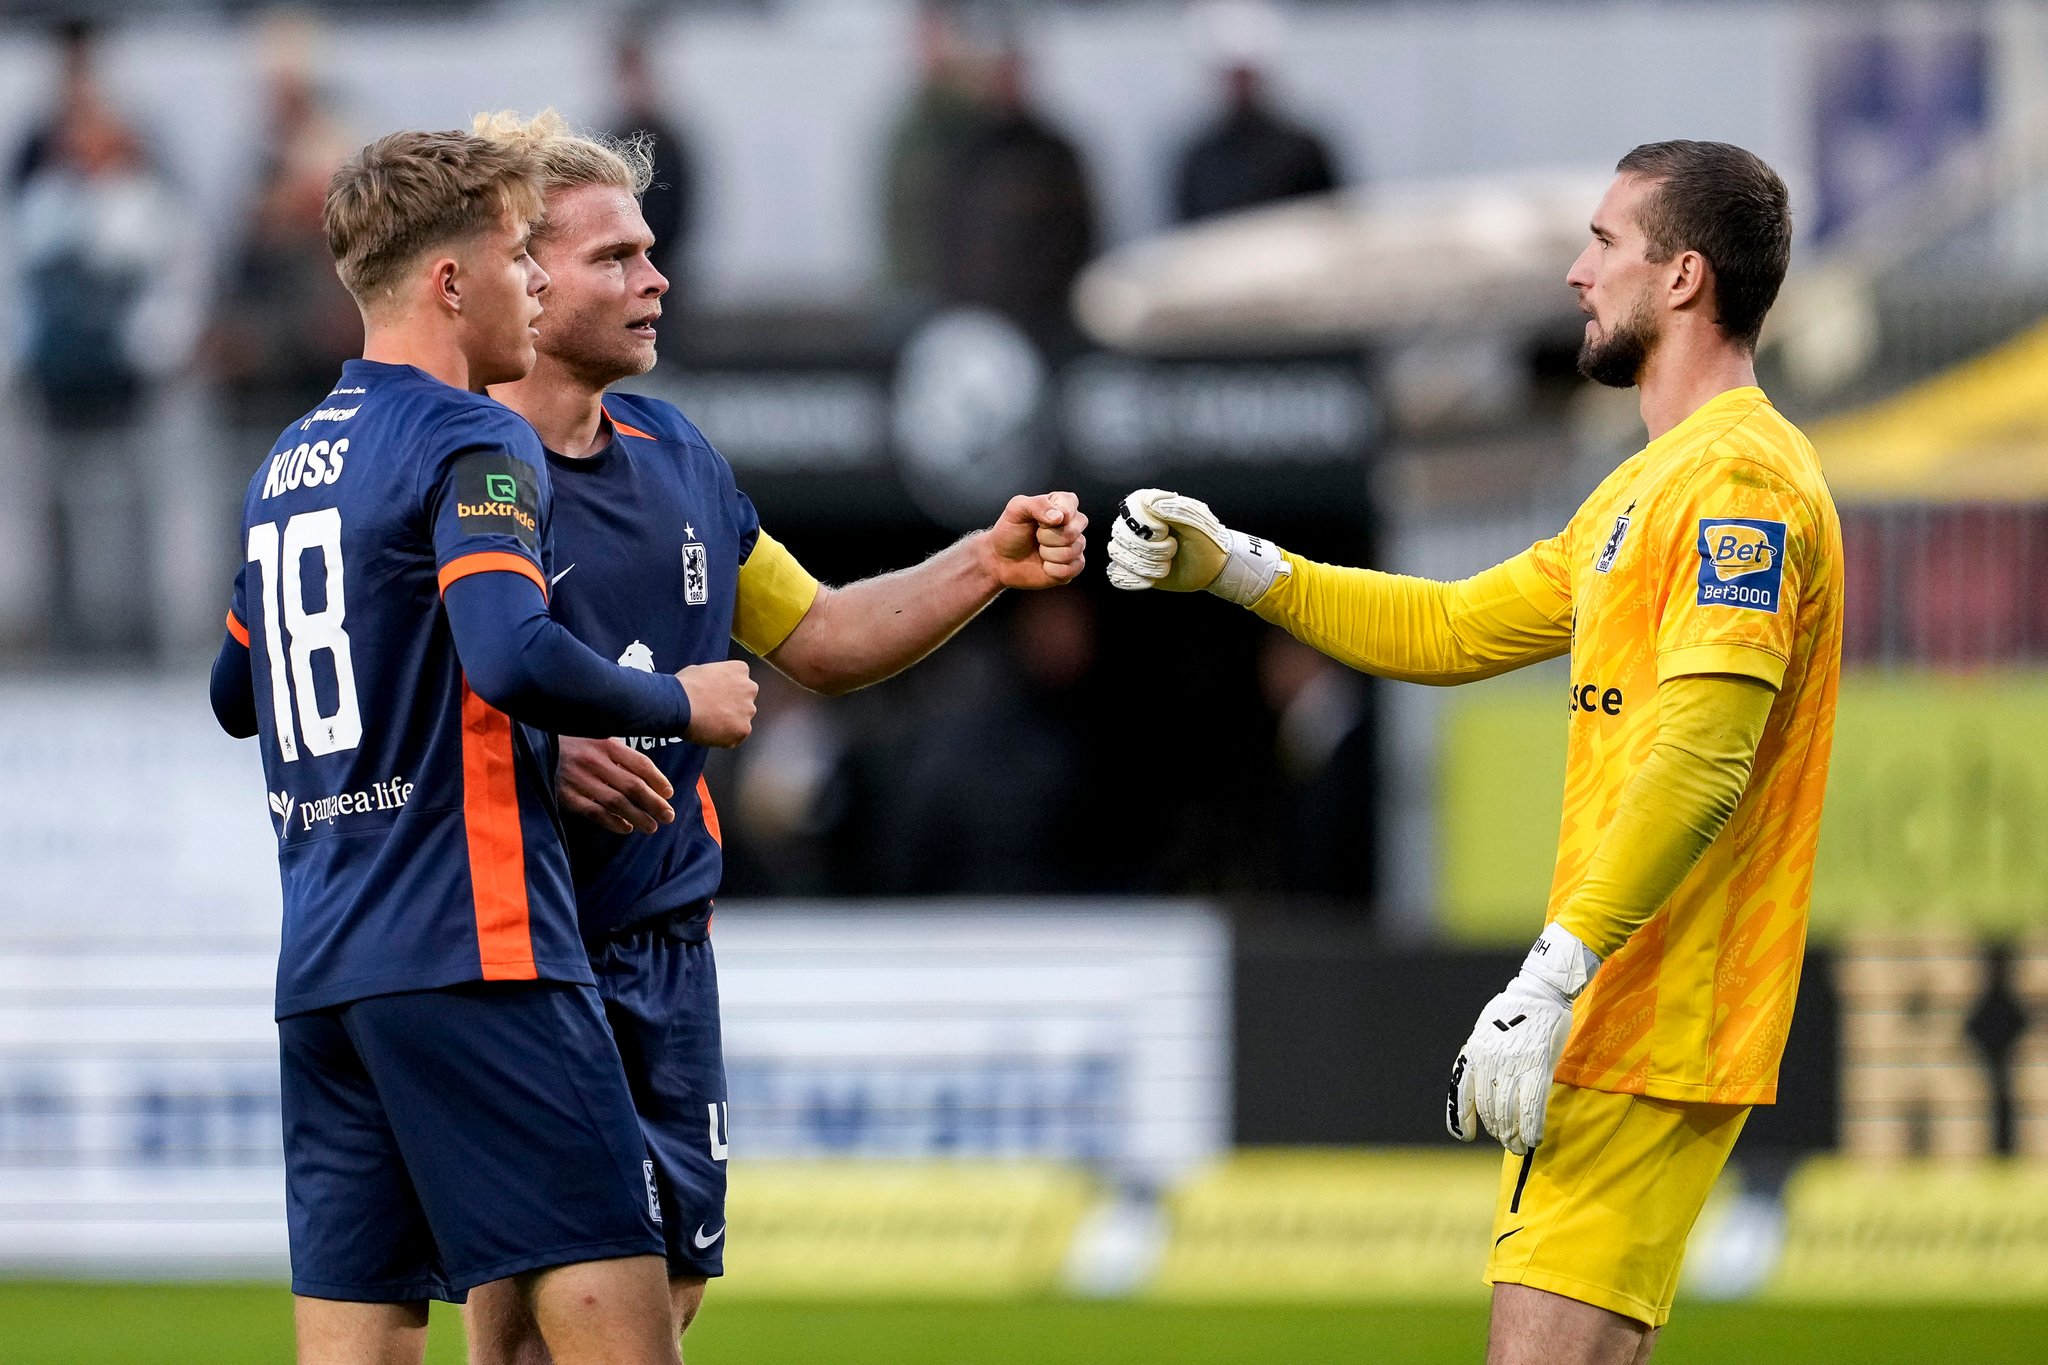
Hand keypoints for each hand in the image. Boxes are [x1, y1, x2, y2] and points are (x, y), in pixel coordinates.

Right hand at [557, 737, 675, 834]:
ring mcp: (579, 779)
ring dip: (638, 817)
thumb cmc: (572, 741)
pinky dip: (613, 822)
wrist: (533, 746)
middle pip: (633, 786)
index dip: (658, 781)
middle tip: (668, 816)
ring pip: (617, 803)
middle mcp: (594, 761)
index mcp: (606, 743)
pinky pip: (595, 812)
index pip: (641, 764)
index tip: (669, 793)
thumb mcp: (596, 735)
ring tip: (652, 826)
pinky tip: (626, 828)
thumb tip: (649, 776)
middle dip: (654, 803)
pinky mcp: (565, 796)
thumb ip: (619, 752)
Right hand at [678, 660, 756, 746]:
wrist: (679, 705)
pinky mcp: (744, 729)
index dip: (727, 689)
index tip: (716, 695)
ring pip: (742, 718)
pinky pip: (737, 735)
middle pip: (745, 699)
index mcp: (740, 669)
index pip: (740, 680)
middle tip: (714, 710)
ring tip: (709, 722)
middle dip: (733, 705)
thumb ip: (713, 677)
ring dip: (730, 721)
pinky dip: (726, 737)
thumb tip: (709, 684)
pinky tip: (711, 732)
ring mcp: (748, 709)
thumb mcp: (699, 670)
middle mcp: (749, 688)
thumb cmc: (685, 687)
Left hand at [985, 492, 1087, 588]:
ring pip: (1072, 552)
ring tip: (1039, 550)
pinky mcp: (1074, 566)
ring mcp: (1076, 545)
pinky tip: (1045, 565)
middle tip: (1036, 537)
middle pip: (1072, 532)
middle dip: (1047, 537)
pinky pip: (1072, 569)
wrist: (1001, 560)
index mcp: (1063, 503)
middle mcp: (1073, 523)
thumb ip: (1038, 504)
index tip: (1037, 521)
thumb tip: (1059, 517)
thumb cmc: (1010, 531)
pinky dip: (1052, 569)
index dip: (1051, 516)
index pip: (1070, 506)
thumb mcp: (1016, 509)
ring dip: (1048, 554)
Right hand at [1105, 488, 1289, 604]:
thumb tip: (1147, 501)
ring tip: (1166, 566)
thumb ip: (1173, 508)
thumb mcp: (1196, 522)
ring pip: (1118, 554)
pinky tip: (1152, 580)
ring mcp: (1129, 547)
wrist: (1211, 568)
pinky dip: (1135, 580)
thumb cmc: (1206, 540)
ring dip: (1145, 565)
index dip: (1146, 525)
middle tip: (1173, 551)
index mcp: (1149, 506)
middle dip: (1150, 549)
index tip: (1166, 532)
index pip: (1130, 509)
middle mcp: (1134, 524)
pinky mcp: (1129, 568)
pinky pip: (1117, 575)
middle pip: (1121, 534)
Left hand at [1447, 923, 1600, 1154]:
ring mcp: (1513, 1063)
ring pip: (1508, 1111)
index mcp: (1473, 1052)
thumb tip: (1486, 1095)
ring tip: (1518, 1145)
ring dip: (1512, 1134)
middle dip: (1497, 1129)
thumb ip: (1483, 1062)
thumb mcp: (1487, 1035)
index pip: (1461, 1093)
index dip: (1461, 1119)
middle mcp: (1489, 1060)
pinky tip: (1533, 1139)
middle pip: (1488, 1107)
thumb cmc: (1513, 1016)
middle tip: (1507, 1141)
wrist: (1539, 991)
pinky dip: (1531, 1127)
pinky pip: (1532, 1106)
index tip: (1465, 1136)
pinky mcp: (1538, 1065)